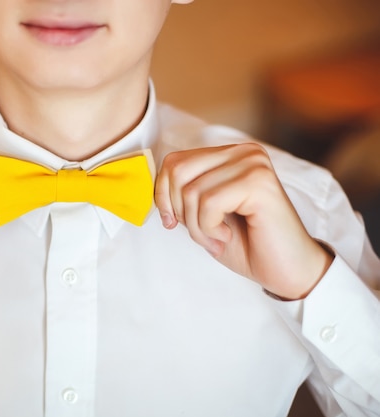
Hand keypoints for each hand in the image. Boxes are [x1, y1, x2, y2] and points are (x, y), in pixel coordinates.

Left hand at [154, 143, 332, 299]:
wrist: (287, 271)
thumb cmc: (246, 244)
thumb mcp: (202, 214)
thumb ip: (182, 193)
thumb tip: (154, 186)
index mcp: (230, 155)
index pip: (174, 162)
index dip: (163, 195)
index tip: (173, 222)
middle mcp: (244, 152)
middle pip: (178, 172)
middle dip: (180, 211)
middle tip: (202, 233)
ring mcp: (254, 164)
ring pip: (191, 190)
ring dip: (196, 226)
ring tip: (217, 237)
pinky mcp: (259, 183)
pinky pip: (209, 203)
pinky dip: (208, 228)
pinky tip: (227, 235)